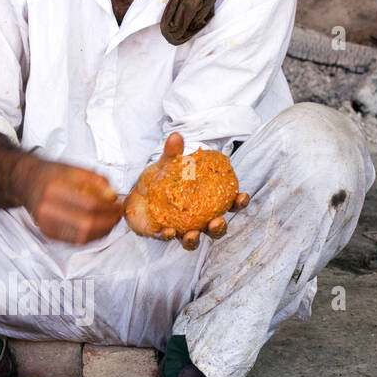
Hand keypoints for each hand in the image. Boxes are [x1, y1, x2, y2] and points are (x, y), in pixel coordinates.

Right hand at [18, 155, 122, 243]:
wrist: (26, 182)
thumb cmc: (50, 174)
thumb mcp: (74, 169)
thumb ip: (96, 181)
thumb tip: (113, 197)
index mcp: (54, 189)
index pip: (89, 205)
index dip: (109, 207)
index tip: (119, 204)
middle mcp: (47, 208)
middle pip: (86, 224)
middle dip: (108, 221)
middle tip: (117, 214)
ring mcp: (46, 224)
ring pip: (82, 236)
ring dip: (102, 231)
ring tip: (111, 221)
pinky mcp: (48, 233)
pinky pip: (75, 241)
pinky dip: (92, 236)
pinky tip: (99, 228)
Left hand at [124, 132, 249, 250]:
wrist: (134, 194)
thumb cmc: (157, 181)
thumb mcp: (165, 165)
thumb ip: (172, 154)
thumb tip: (176, 136)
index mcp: (206, 201)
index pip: (228, 204)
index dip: (238, 203)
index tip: (242, 197)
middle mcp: (197, 219)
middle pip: (215, 228)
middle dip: (219, 227)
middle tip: (217, 221)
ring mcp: (181, 229)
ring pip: (194, 240)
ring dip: (196, 239)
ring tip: (193, 234)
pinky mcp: (163, 233)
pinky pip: (169, 238)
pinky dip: (170, 235)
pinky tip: (169, 231)